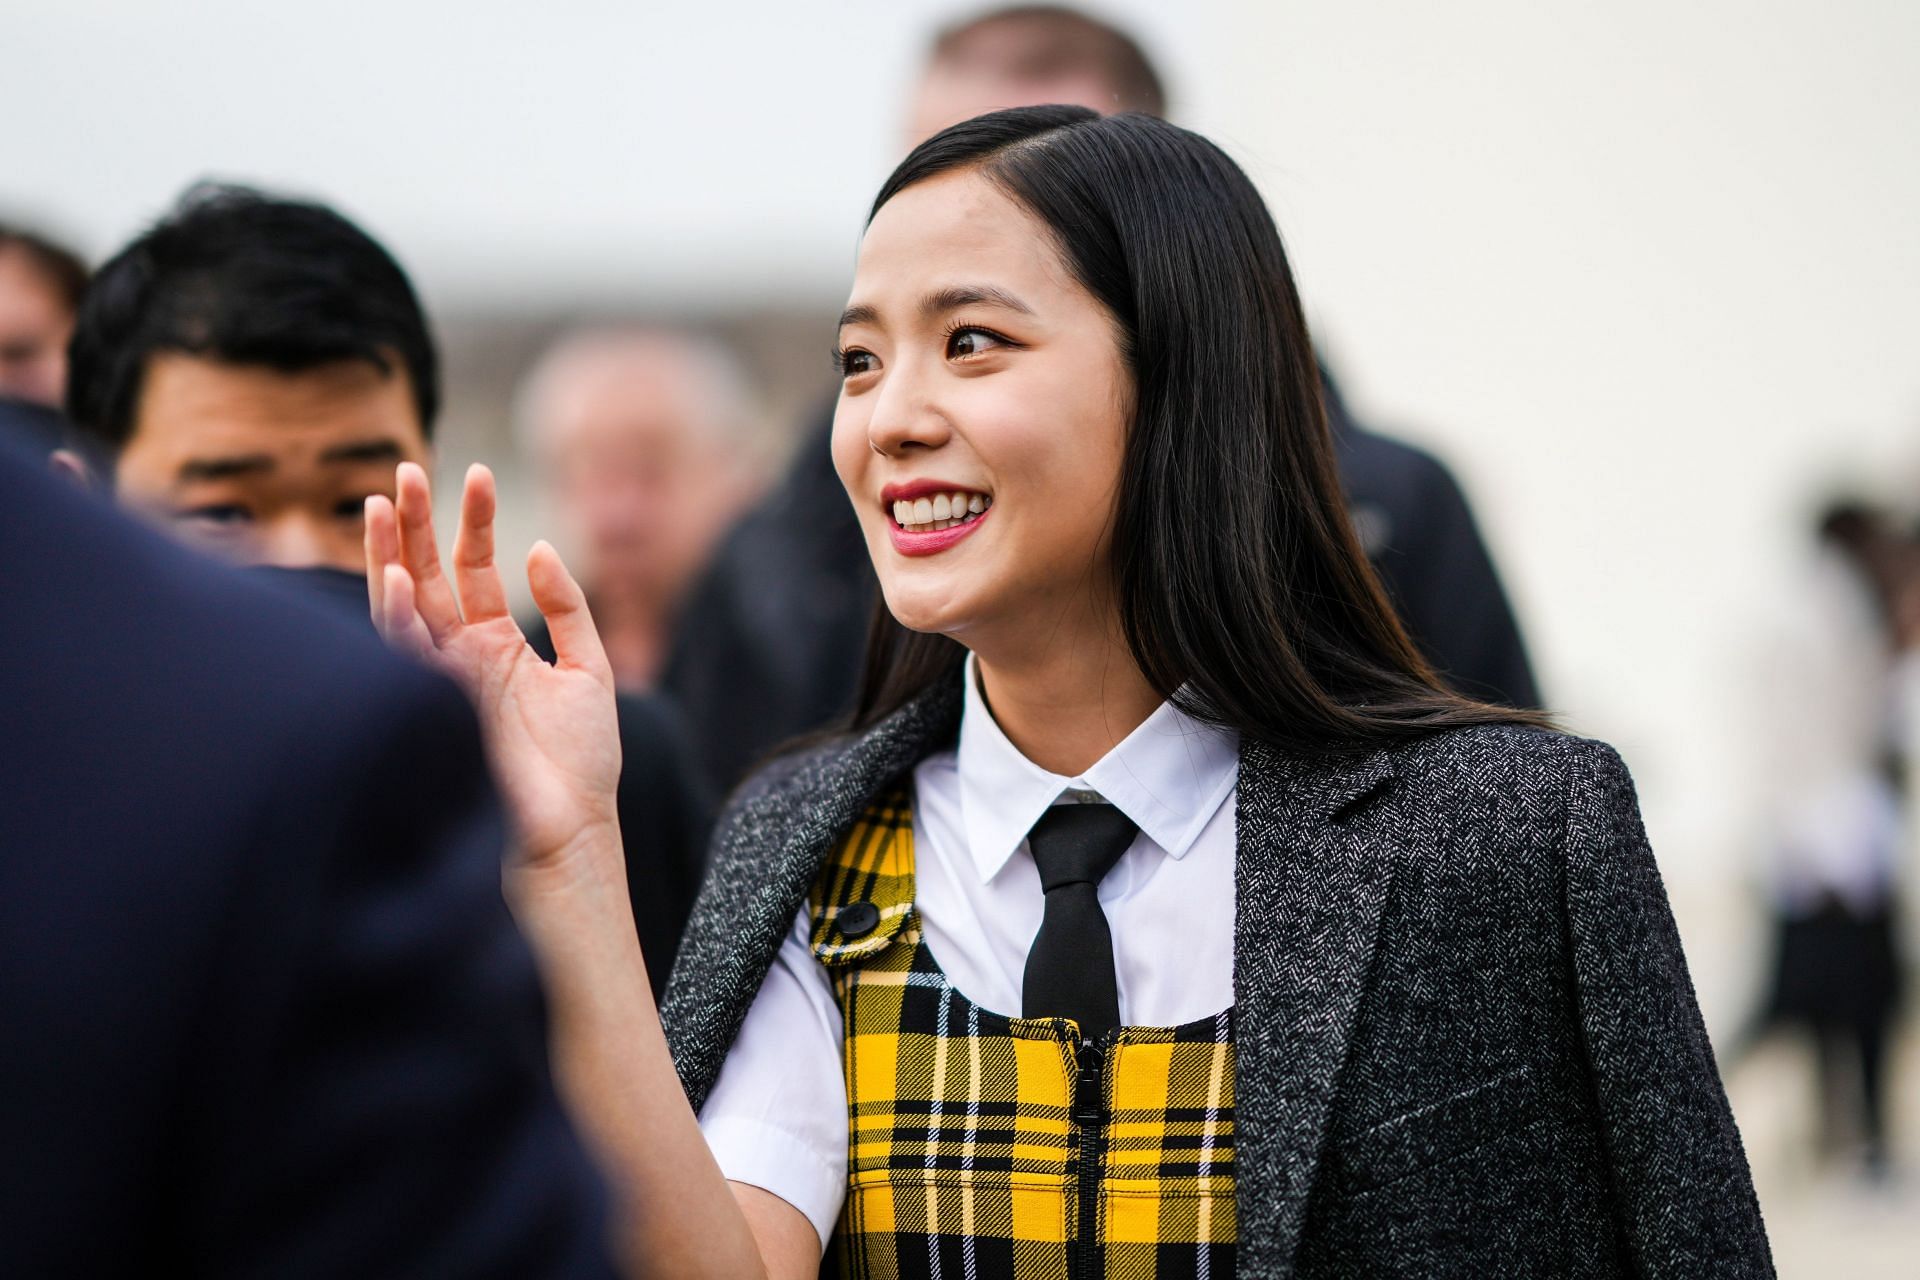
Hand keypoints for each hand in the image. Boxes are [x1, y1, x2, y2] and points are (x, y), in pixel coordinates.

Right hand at [365, 462, 621, 870]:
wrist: (571, 831)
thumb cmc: (581, 763)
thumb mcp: (591, 670)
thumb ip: (568, 608)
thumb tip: (537, 550)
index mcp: (494, 645)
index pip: (472, 569)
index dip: (471, 521)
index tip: (477, 472)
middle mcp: (460, 658)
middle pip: (426, 577)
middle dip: (415, 524)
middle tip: (404, 468)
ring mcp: (444, 681)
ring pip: (403, 606)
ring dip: (390, 554)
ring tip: (385, 501)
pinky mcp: (438, 708)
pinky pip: (406, 655)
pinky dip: (397, 616)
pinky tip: (394, 576)